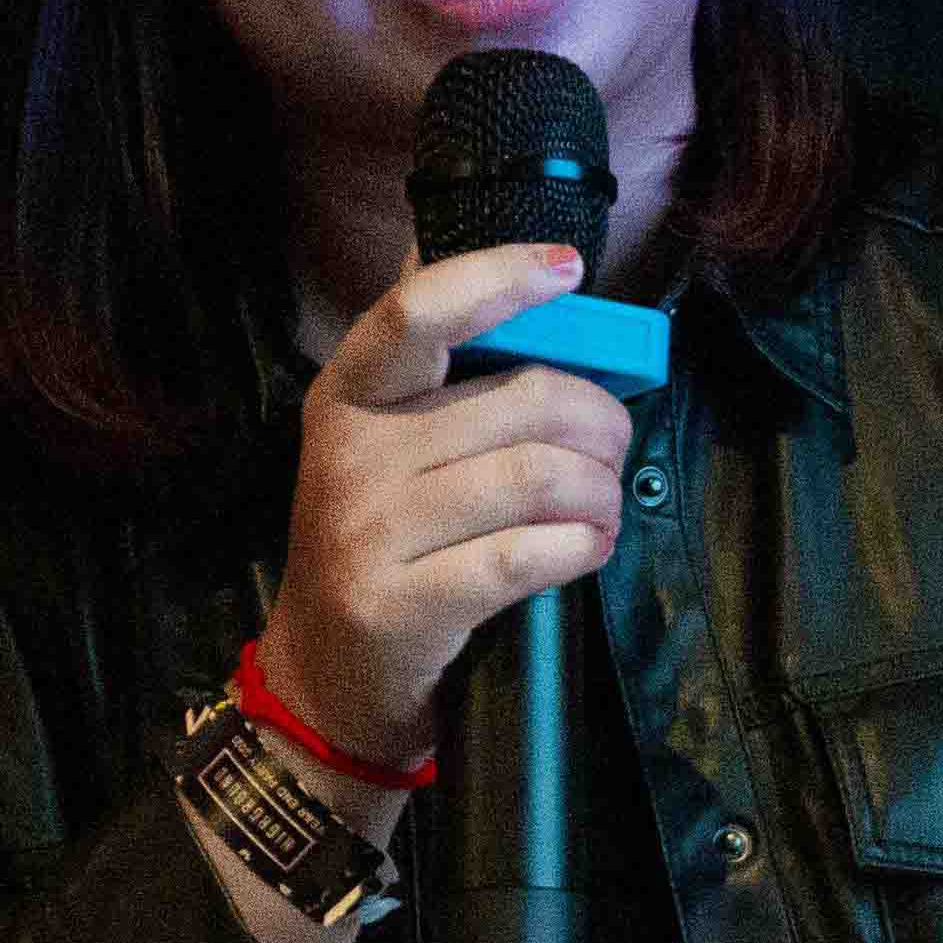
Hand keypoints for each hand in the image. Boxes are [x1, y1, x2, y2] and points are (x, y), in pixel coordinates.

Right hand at [251, 241, 633, 766]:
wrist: (328, 673)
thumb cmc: (385, 541)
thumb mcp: (389, 446)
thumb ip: (449, 370)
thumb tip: (534, 270)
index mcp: (349, 395)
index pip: (418, 313)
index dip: (497, 278)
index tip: (566, 269)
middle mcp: (351, 454)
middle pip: (524, 400)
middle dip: (601, 422)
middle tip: (614, 451)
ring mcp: (370, 531)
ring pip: (538, 476)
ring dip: (600, 492)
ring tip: (603, 507)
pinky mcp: (401, 602)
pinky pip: (527, 554)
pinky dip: (580, 547)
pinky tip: (586, 547)